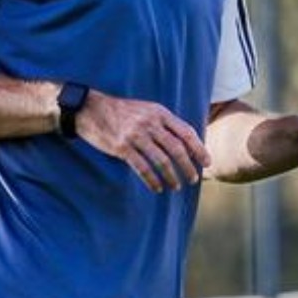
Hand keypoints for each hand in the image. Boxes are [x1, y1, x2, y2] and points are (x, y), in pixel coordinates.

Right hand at [75, 90, 210, 192]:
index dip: (199, 148)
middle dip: (188, 166)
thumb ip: (164, 123)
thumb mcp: (146, 109)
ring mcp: (135, 135)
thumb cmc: (122, 112)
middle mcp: (149, 123)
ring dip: (171, 176)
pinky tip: (157, 188)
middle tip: (194, 179)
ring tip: (176, 186)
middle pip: (176, 148)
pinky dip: (152, 181)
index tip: (206, 162)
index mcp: (159, 113)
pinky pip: (142, 168)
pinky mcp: (122, 147)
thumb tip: (186, 143)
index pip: (186, 132)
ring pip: (161, 161)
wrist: (90, 109)